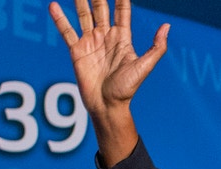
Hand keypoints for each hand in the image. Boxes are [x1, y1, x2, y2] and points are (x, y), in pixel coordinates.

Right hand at [49, 0, 168, 164]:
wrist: (108, 105)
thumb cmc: (127, 88)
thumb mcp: (144, 66)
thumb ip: (156, 47)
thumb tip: (167, 26)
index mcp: (122, 39)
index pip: (122, 12)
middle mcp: (106, 37)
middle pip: (100, 9)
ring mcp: (90, 42)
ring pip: (83, 15)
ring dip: (79, 1)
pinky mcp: (76, 50)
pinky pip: (67, 31)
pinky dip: (60, 19)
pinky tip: (54, 5)